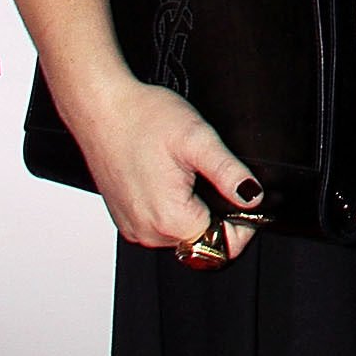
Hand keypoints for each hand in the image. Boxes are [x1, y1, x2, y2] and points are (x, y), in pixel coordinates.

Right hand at [67, 71, 263, 258]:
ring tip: (188, 173)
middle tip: (214, 176)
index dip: (243, 226)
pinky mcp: (124, 218)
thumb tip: (253, 197)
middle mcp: (148, 232)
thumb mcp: (198, 139)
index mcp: (169, 219)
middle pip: (202, 242)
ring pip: (181, 235)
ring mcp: (133, 227)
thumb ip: (228, 173)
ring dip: (195, 211)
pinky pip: (159, 225)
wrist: (102, 109)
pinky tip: (170, 178)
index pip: (222, 246)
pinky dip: (173, 207)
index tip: (245, 197)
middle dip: (218, 215)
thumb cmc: (143, 119)